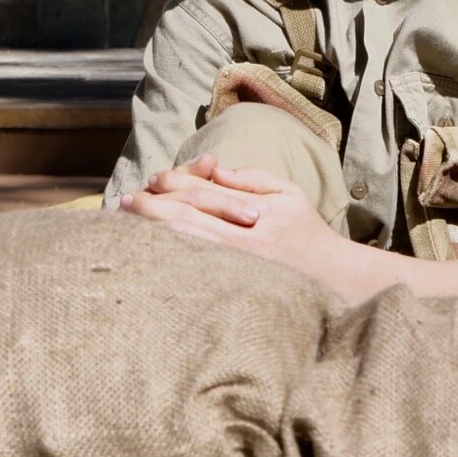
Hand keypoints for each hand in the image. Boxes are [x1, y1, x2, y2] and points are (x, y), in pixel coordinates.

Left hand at [120, 155, 341, 275]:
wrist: (332, 280)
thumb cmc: (306, 232)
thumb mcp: (288, 194)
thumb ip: (251, 178)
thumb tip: (214, 170)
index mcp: (255, 212)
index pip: (203, 193)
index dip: (173, 183)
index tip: (152, 180)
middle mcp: (243, 240)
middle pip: (186, 218)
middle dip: (151, 207)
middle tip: (125, 201)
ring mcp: (236, 266)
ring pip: (184, 244)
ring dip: (152, 231)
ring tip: (127, 221)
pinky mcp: (230, 286)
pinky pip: (191, 269)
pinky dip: (167, 256)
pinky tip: (147, 250)